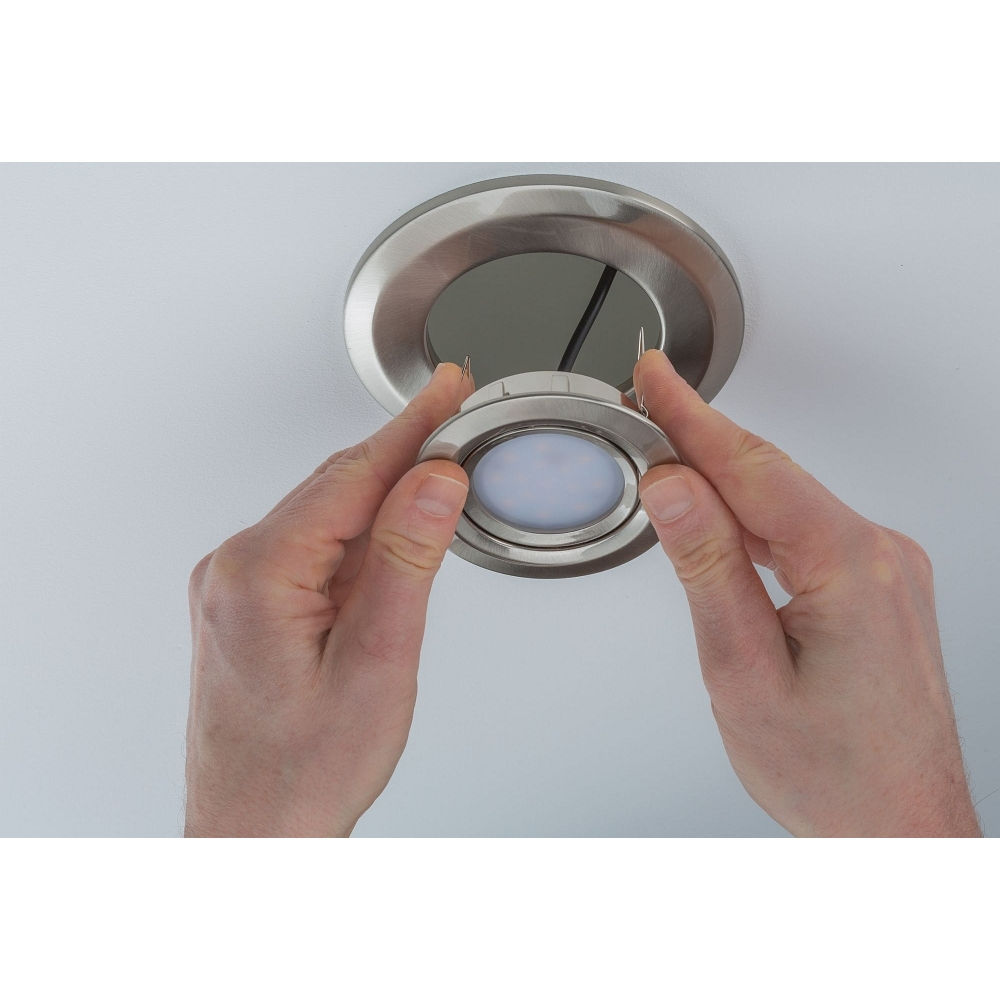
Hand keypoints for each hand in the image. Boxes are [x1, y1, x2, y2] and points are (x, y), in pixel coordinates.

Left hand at [185, 363, 472, 835]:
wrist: (257, 832)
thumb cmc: (305, 769)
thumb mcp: (377, 663)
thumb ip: (405, 562)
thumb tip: (432, 482)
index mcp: (259, 574)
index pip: (352, 476)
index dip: (411, 429)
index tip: (449, 391)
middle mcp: (236, 570)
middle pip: (337, 488)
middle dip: (403, 456)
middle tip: (457, 426)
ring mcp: (237, 587)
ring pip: (327, 516)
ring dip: (385, 499)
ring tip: (439, 488)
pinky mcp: (248, 604)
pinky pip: (313, 547)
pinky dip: (360, 537)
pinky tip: (394, 543)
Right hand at [634, 349, 980, 836]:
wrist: (899, 826)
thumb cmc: (833, 772)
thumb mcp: (743, 671)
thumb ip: (707, 569)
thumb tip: (673, 490)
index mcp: (850, 566)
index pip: (752, 468)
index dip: (691, 418)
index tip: (655, 379)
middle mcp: (879, 555)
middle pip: (770, 476)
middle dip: (701, 437)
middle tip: (648, 401)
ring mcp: (884, 570)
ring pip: (787, 501)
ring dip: (724, 475)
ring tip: (669, 452)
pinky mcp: (879, 586)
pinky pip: (806, 529)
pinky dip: (754, 514)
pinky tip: (722, 511)